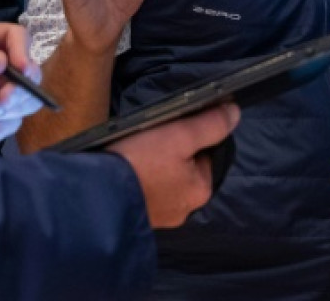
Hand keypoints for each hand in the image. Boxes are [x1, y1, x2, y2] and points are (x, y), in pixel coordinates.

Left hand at [0, 22, 43, 145]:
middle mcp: (3, 65)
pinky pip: (10, 124)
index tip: (21, 69)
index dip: (23, 52)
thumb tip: (0, 62)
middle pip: (30, 74)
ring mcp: (2, 91)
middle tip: (2, 100)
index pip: (18, 37)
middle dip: (19, 90)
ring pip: (27, 101)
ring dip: (10, 111)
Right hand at [108, 103, 240, 227]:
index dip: (191, 136)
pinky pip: (145, 190)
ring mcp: (159, 216)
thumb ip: (210, 124)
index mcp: (200, 191)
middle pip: (185, 168)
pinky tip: (127, 167)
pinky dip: (139, 178)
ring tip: (135, 151)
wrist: (94, 194)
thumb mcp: (179, 135)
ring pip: (164, 180)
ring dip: (154, 166)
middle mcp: (184, 210)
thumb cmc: (140, 162)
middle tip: (149, 139)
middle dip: (171, 153)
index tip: (170, 129)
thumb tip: (235, 112)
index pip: (206, 154)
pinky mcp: (137, 215)